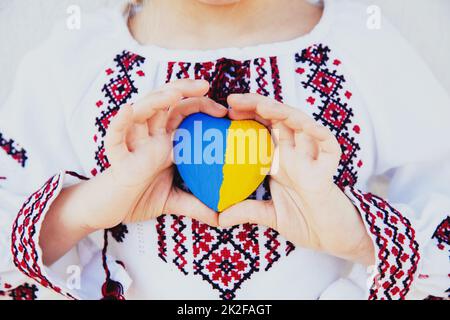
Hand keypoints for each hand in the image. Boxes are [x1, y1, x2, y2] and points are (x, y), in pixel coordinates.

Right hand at [41, 80, 225, 263]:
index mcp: (164, 142)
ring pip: (141, 114)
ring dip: (156, 100)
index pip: (182, 113)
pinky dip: (119, 125)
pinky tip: (127, 111)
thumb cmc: (138, 198)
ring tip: (174, 93)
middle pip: (164, 103)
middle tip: (205, 85)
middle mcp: (149, 138)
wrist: (108, 211)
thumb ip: (196, 205)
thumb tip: (221, 217)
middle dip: (183, 89)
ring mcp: (133, 146)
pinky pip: (115, 139)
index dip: (201, 106)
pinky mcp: (118, 160)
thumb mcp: (173, 200)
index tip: (222, 112)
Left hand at [219, 93, 373, 264]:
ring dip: (283, 112)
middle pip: (277, 119)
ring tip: (262, 106)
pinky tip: (305, 125)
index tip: (225, 111)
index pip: (263, 129)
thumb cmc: (305, 222)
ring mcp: (312, 159)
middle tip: (232, 100)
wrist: (332, 239)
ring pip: (301, 125)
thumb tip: (219, 218)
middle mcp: (295, 154)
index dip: (247, 115)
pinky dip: (318, 133)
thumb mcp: (269, 215)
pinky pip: (328, 145)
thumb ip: (246, 211)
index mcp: (280, 160)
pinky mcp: (329, 169)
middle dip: (257, 105)